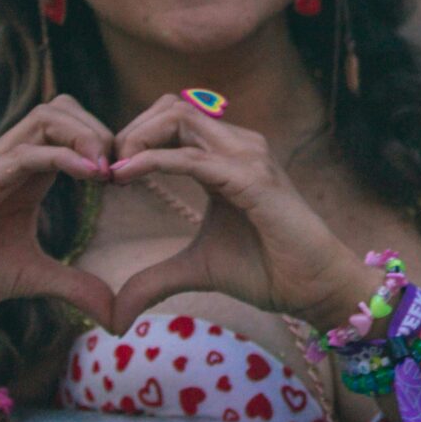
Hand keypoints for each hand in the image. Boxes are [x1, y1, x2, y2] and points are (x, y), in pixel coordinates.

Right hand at [0, 96, 115, 326]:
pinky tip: (89, 175)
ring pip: (46, 117)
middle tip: (122, 168)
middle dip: (100, 129)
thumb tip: (114, 314)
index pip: (71, 127)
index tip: (128, 177)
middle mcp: (9, 158)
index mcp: (27, 172)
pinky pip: (24, 154)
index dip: (105, 142)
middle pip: (63, 109)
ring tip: (107, 170)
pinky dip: (62, 157)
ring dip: (85, 135)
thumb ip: (74, 285)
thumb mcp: (31, 277)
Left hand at [103, 95, 371, 330]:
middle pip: (171, 107)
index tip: (108, 174)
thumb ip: (154, 280)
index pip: (173, 118)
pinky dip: (153, 161)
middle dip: (130, 131)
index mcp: (226, 157)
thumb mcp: (195, 270)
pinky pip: (192, 157)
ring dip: (137, 139)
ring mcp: (248, 157)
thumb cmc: (266, 269)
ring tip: (114, 171)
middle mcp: (239, 146)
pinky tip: (126, 176)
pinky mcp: (252, 179)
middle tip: (106, 169)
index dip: (135, 137)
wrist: (314, 286)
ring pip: (179, 117)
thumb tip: (115, 315)